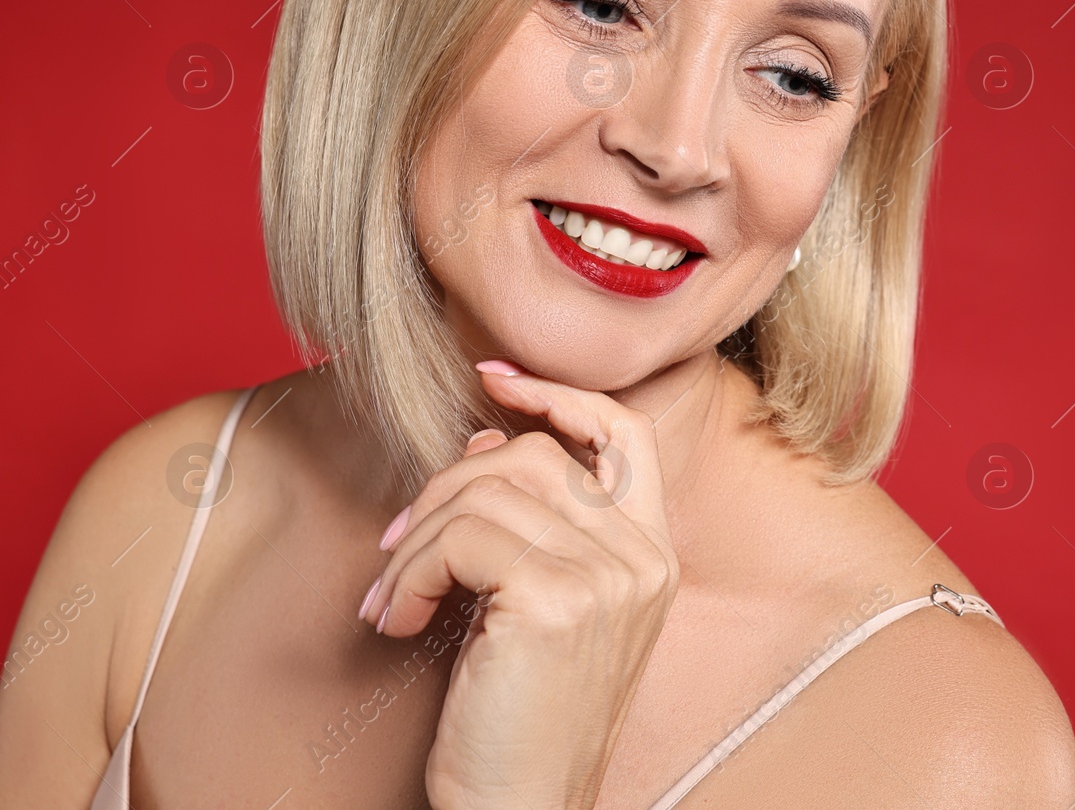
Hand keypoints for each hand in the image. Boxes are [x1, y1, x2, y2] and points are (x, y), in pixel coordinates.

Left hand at [359, 360, 679, 809]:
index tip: (491, 380)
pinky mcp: (557, 600)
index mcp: (653, 557)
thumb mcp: (539, 608)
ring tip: (393, 597)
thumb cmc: (520, 720)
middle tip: (398, 549)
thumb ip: (533, 525)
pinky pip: (460, 538)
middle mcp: (644, 559)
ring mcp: (609, 577)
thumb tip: (487, 443)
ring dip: (416, 541)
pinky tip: (400, 621)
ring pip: (487, 493)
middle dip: (446, 488)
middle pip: (533, 457)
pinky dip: (409, 574)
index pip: (625, 432)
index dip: (558, 395)